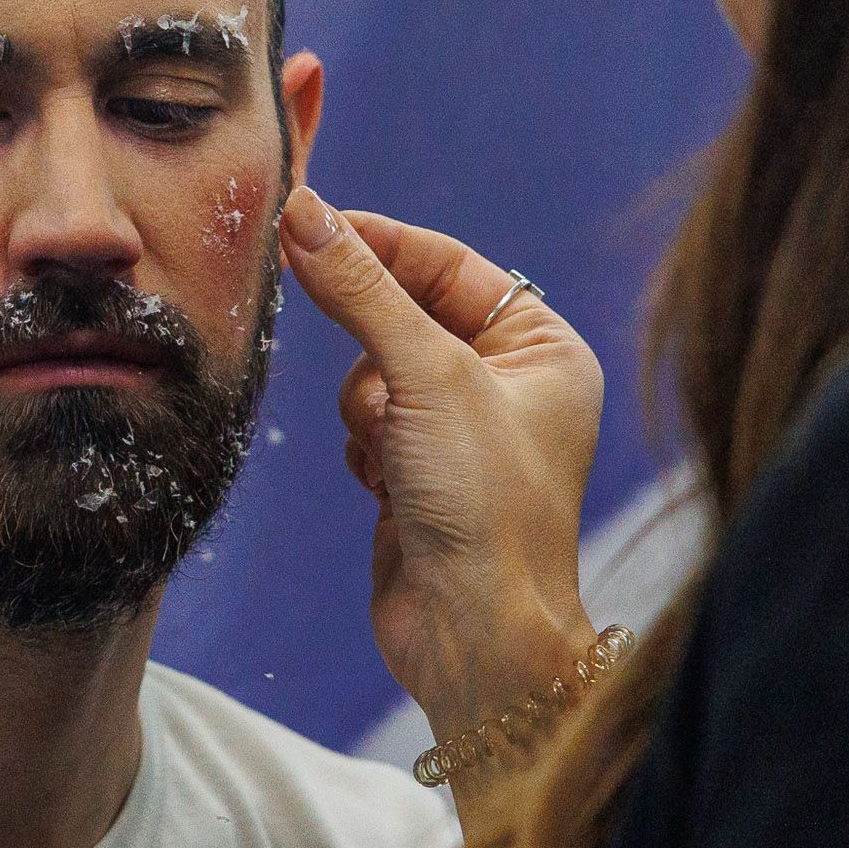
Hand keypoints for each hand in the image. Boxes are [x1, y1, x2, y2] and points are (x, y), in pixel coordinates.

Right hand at [276, 185, 603, 748]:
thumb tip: (306, 214)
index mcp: (542, 349)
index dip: (379, 243)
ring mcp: (460, 433)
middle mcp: (507, 385)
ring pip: (371, 374)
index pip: (448, 264)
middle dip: (376, 349)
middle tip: (357, 356)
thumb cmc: (486, 506)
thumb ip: (362, 291)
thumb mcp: (426, 377)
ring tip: (395, 454)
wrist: (474, 633)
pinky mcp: (418, 476)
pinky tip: (387, 487)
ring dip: (369, 409)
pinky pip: (363, 426)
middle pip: (402, 315)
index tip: (307, 221)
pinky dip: (363, 449)